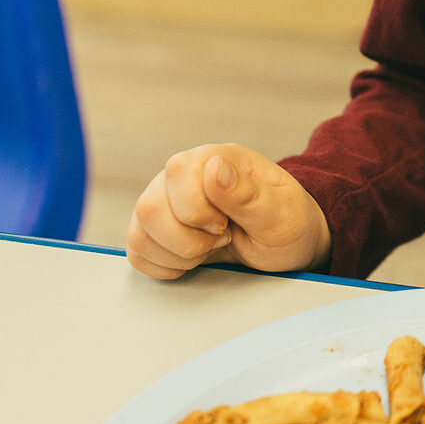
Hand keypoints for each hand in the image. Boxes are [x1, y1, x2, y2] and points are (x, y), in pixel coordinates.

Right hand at [126, 142, 331, 280]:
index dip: (198, 211)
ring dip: (177, 254)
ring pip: (139, 232)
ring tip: (209, 248)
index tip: (227, 226)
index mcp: (217, 157)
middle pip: (149, 207)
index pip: (177, 172)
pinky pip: (136, 252)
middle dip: (187, 239)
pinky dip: (165, 266)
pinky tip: (194, 258)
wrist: (286, 244)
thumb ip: (246, 193)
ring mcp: (165, 200)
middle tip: (221, 239)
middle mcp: (184, 175)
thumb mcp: (280, 213)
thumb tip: (213, 166)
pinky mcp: (155, 229)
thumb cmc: (288, 223)